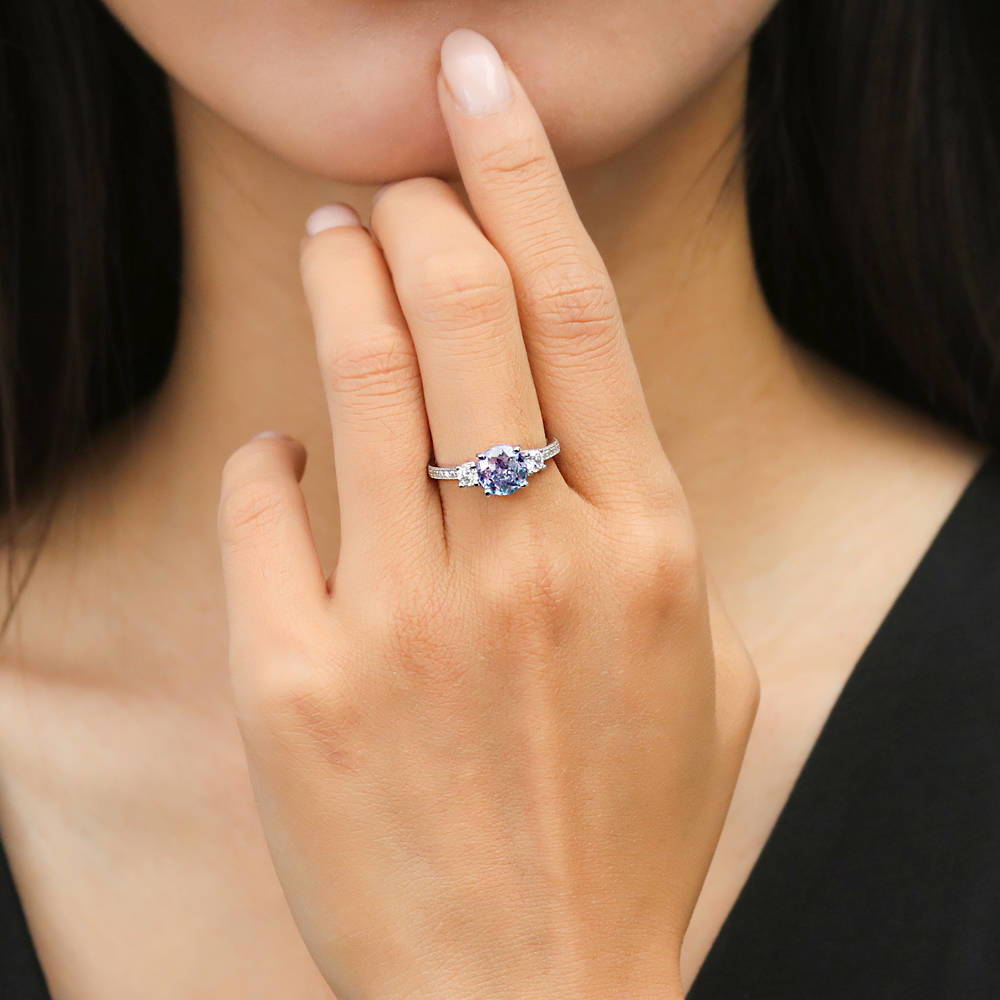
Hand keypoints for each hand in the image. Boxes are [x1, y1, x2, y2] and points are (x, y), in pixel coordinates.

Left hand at [218, 28, 756, 999]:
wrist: (530, 990)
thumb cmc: (619, 831)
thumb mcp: (705, 675)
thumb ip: (656, 548)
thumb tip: (585, 462)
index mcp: (646, 546)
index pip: (576, 304)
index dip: (521, 170)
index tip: (479, 86)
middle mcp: (534, 562)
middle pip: (461, 307)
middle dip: (420, 209)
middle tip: (395, 188)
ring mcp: (410, 617)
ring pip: (358, 376)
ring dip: (339, 279)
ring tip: (334, 239)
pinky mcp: (300, 677)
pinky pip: (266, 501)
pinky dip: (268, 451)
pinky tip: (283, 452)